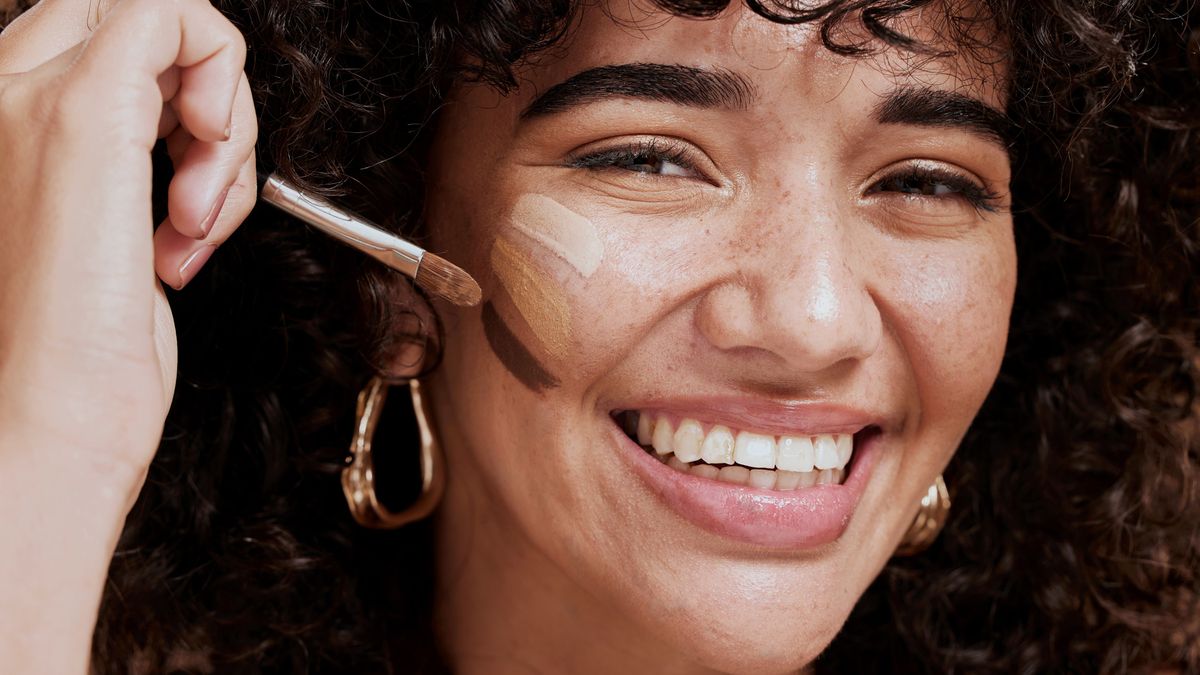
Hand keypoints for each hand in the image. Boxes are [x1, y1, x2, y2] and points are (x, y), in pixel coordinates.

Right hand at [0, 0, 255, 668]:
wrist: (46, 421)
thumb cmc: (78, 358)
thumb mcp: (106, 239)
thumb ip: (130, 176)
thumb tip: (183, 150)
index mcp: (4, 122)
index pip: (102, 41)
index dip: (175, 107)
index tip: (186, 200)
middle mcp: (4, 94)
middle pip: (134, 21)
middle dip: (205, 104)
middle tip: (203, 197)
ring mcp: (32, 98)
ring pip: (165, 18)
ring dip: (222, 123)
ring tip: (199, 218)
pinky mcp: (82, 117)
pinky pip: (174, 19)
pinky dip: (227, 104)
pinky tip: (202, 197)